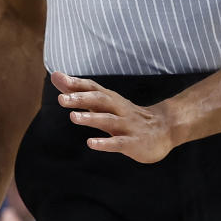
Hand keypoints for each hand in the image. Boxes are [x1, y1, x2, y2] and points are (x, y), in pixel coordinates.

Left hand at [52, 71, 174, 163]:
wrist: (165, 128)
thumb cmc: (127, 115)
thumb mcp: (104, 102)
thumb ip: (79, 92)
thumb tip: (56, 77)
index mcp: (111, 100)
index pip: (93, 88)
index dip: (76, 84)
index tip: (58, 78)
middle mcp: (118, 109)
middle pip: (100, 100)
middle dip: (81, 98)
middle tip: (62, 99)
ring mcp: (127, 126)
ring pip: (108, 120)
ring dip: (91, 118)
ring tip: (74, 117)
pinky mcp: (133, 142)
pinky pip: (119, 143)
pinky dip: (105, 143)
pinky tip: (91, 143)